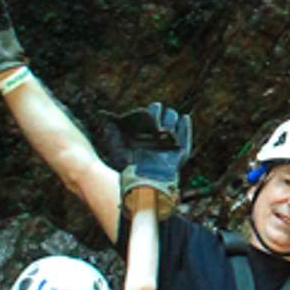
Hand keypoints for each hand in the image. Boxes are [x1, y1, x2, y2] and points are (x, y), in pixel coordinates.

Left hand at [110, 102, 191, 216]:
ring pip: (173, 128)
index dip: (148, 114)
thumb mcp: (115, 145)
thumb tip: (103, 115)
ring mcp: (168, 149)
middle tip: (156, 108)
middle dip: (160, 115)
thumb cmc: (127, 166)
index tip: (146, 110)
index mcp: (143, 141)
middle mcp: (156, 144)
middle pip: (161, 124)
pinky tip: (185, 118)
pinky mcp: (179, 154)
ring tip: (170, 113)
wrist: (143, 181)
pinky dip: (186, 128)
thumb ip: (110, 131)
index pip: (148, 123)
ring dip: (171, 119)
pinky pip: (185, 139)